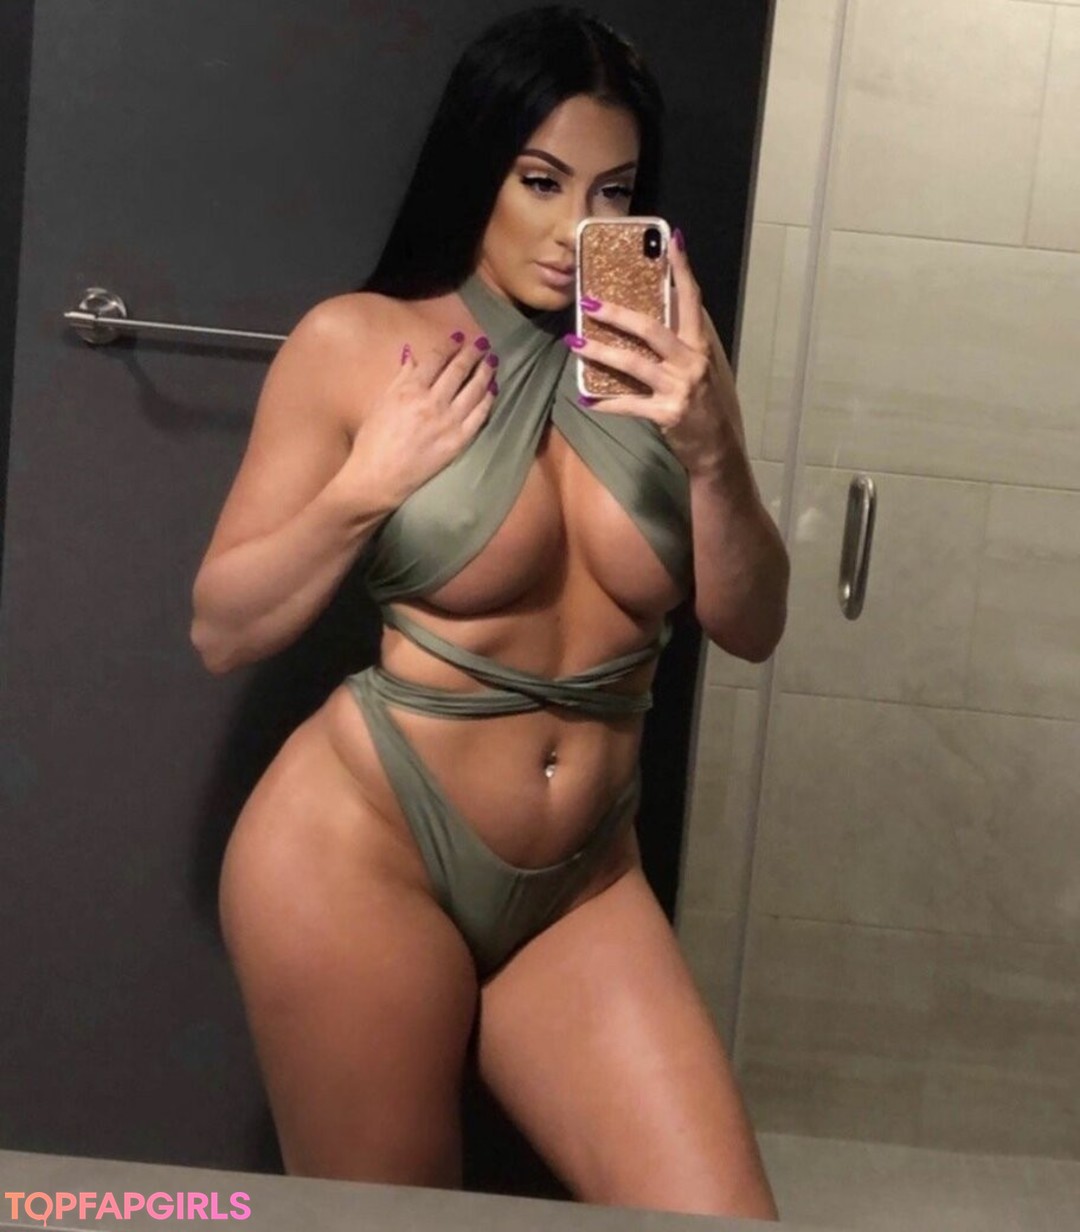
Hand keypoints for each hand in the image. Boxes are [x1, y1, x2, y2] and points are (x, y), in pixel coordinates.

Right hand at [344, 333, 498, 506]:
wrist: (378, 477)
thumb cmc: (373, 440)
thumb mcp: (382, 402)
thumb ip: (400, 377)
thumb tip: (411, 354)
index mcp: (410, 389)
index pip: (436, 359)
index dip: (449, 345)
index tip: (458, 337)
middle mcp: (432, 402)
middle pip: (458, 370)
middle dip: (472, 353)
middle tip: (481, 343)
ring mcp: (448, 422)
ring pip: (474, 390)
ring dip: (485, 372)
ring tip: (492, 362)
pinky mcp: (458, 441)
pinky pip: (479, 415)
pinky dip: (488, 400)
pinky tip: (492, 391)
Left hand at [569, 229, 744, 477]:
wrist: (716, 448)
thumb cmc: (701, 404)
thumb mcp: (695, 367)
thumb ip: (678, 341)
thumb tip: (646, 315)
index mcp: (699, 345)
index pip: (691, 299)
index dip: (682, 269)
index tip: (671, 239)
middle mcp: (691, 362)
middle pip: (651, 329)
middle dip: (617, 314)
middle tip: (588, 302)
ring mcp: (679, 388)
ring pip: (633, 364)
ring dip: (601, 352)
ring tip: (575, 342)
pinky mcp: (667, 414)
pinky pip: (629, 405)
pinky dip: (605, 402)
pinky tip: (584, 397)